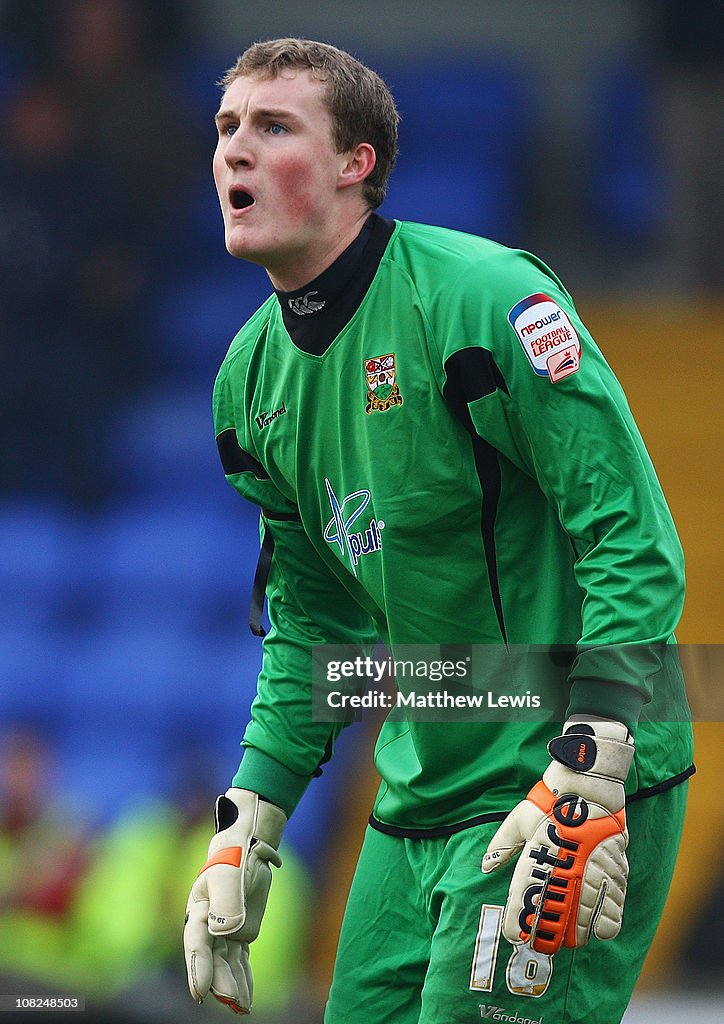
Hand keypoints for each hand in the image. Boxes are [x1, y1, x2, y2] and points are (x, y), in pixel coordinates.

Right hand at [184, 788, 285, 1013]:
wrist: (246, 849)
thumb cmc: (234, 860)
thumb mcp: (230, 876)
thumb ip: (228, 903)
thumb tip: (226, 933)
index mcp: (198, 911)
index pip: (197, 944)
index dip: (198, 968)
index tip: (200, 993)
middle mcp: (207, 926)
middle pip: (212, 959)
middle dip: (221, 983)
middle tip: (232, 1003)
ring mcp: (223, 932)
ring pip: (226, 964)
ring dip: (233, 986)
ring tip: (243, 1008)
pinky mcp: (239, 934)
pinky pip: (239, 960)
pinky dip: (243, 978)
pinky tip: (246, 998)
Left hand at [482, 717, 633, 954]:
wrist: (586, 786)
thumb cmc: (549, 801)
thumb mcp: (518, 819)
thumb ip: (502, 845)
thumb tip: (485, 866)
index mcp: (539, 860)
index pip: (526, 902)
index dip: (519, 924)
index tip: (515, 935)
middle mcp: (566, 870)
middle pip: (561, 919)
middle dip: (554, 937)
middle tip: (548, 943)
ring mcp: (593, 872)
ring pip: (590, 919)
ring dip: (582, 932)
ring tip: (575, 937)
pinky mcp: (615, 869)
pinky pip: (615, 905)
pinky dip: (608, 919)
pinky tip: (601, 926)